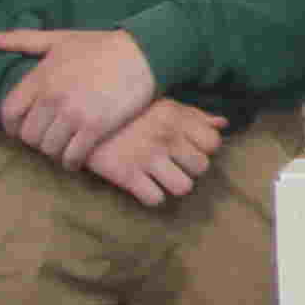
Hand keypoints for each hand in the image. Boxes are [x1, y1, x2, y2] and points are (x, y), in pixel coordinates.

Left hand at [0, 27, 156, 166]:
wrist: (145, 52)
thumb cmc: (101, 45)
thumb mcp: (60, 39)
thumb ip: (22, 39)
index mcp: (40, 77)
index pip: (9, 113)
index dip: (13, 126)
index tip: (25, 129)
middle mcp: (52, 97)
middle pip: (28, 135)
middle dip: (36, 141)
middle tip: (50, 139)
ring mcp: (74, 113)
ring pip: (48, 149)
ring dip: (55, 152)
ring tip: (64, 147)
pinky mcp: (96, 127)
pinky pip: (72, 156)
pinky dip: (72, 162)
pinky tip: (77, 158)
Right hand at [83, 96, 225, 207]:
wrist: (81, 116)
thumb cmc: (130, 113)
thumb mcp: (163, 105)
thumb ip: (195, 115)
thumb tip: (223, 124)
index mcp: (177, 118)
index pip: (213, 143)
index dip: (205, 149)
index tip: (189, 149)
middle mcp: (166, 138)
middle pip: (201, 168)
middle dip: (190, 169)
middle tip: (174, 165)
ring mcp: (147, 157)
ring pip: (183, 188)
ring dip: (173, 186)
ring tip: (162, 178)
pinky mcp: (126, 175)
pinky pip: (155, 199)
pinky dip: (151, 197)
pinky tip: (144, 186)